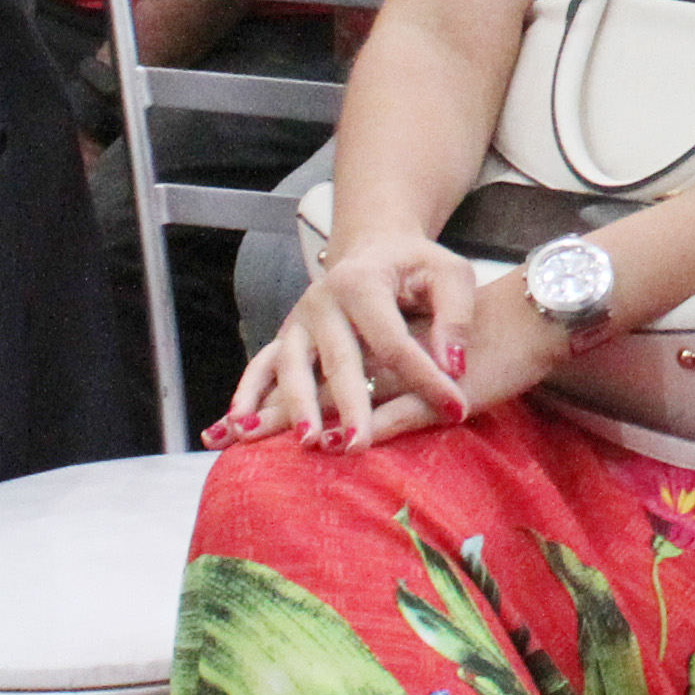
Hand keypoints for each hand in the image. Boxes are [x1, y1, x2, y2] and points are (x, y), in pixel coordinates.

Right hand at [221, 235, 478, 449]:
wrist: (376, 249)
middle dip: (351, 404)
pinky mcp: (287, 337)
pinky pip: (261, 368)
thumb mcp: (450, 276)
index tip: (456, 409)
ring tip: (309, 442)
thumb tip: (453, 365)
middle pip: (339, 360)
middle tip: (361, 444)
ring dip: (296, 407)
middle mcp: (322, 300)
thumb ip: (456, 315)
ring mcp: (299, 320)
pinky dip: (248, 396)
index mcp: (363, 283)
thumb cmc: (419, 268)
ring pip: (293, 368)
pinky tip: (237, 429)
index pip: (395, 341)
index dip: (426, 376)